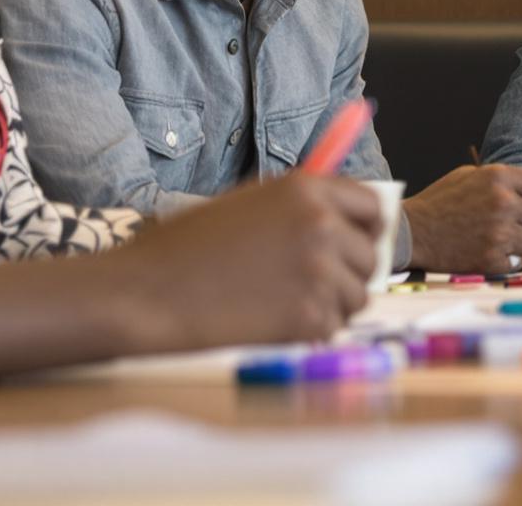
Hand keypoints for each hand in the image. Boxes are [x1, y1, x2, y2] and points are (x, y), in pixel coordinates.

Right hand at [122, 174, 382, 348]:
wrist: (149, 292)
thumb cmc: (187, 248)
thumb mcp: (247, 204)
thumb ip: (299, 208)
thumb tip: (346, 223)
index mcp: (306, 190)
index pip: (372, 208)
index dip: (364, 229)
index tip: (354, 245)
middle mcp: (322, 226)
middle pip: (370, 257)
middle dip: (347, 273)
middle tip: (310, 286)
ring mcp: (319, 272)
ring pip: (358, 296)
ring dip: (332, 305)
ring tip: (283, 302)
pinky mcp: (309, 316)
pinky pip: (333, 328)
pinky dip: (309, 331)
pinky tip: (270, 322)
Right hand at [401, 165, 521, 273]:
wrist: (411, 232)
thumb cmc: (439, 202)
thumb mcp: (469, 175)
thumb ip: (501, 179)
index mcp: (498, 177)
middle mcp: (503, 203)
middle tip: (516, 225)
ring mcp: (499, 233)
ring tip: (502, 239)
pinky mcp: (492, 259)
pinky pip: (520, 262)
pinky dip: (509, 260)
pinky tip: (491, 252)